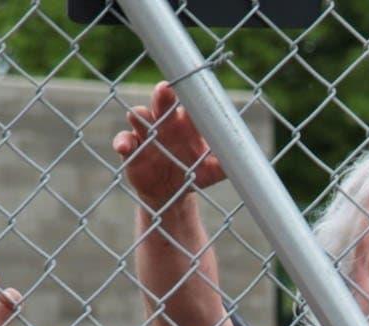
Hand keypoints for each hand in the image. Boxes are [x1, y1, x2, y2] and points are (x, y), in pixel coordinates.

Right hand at [114, 81, 226, 209]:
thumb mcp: (212, 172)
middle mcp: (166, 123)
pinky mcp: (132, 150)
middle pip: (163, 103)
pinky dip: (122, 142)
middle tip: (164, 89)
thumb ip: (225, 164)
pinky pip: (124, 141)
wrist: (171, 195)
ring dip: (139, 115)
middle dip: (163, 96)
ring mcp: (147, 135)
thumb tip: (246, 161)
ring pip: (140, 118)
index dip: (191, 96)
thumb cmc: (194, 174)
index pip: (190, 104)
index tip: (192, 87)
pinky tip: (124, 147)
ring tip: (138, 116)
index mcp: (188, 124)